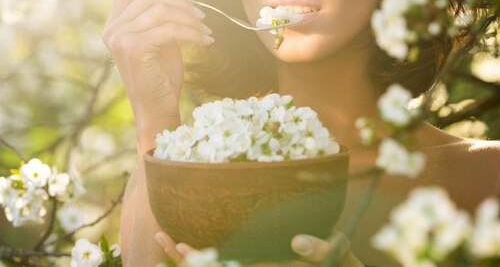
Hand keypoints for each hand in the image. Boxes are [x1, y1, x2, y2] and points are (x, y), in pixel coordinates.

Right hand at [101, 0, 213, 147]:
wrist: (157, 107)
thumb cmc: (160, 74)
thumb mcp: (159, 38)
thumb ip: (158, 16)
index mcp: (115, 24)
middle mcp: (113, 29)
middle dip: (182, 3)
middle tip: (202, 16)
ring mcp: (120, 38)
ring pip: (161, 10)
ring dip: (190, 18)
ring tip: (206, 30)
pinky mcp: (134, 48)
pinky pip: (169, 29)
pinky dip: (192, 33)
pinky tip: (205, 41)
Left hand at [155, 231, 363, 266]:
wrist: (339, 266)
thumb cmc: (339, 261)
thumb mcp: (335, 254)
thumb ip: (318, 249)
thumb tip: (296, 241)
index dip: (202, 260)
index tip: (180, 246)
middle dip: (186, 258)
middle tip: (160, 237)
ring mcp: (258, 263)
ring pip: (219, 264)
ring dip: (191, 256)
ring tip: (166, 237)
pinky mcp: (261, 259)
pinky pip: (232, 257)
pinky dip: (210, 252)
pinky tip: (195, 238)